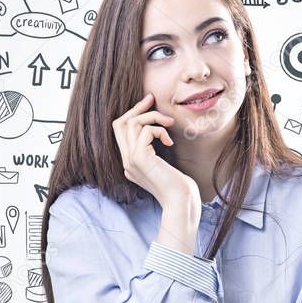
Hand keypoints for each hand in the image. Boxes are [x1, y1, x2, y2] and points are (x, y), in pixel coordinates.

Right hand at [113, 93, 198, 209]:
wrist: (181, 202)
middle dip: (136, 108)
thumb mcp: (164, 164)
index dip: (132, 114)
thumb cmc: (179, 186)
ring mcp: (131, 161)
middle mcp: (126, 162)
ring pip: (131, 123)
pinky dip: (159, 130)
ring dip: (152, 117)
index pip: (121, 132)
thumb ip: (155, 151)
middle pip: (120, 124)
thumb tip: (159, 131)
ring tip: (169, 123)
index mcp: (130, 163)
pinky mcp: (140, 159)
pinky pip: (145, 131)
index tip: (148, 103)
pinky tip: (170, 142)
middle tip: (152, 99)